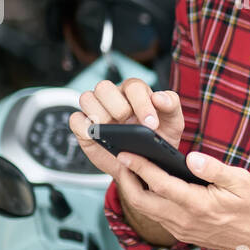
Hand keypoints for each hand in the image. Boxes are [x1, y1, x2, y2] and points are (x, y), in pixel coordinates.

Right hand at [68, 78, 184, 183]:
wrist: (146, 162)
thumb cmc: (159, 137)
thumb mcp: (173, 122)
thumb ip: (171, 104)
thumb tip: (158, 97)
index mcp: (135, 92)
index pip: (133, 86)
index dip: (141, 103)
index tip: (151, 124)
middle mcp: (113, 97)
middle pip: (104, 87)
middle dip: (118, 107)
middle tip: (129, 124)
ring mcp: (97, 111)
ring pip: (87, 98)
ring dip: (100, 115)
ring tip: (114, 131)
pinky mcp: (84, 127)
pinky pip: (75, 119)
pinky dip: (84, 127)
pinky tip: (97, 137)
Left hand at [109, 147, 249, 249]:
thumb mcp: (242, 182)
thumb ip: (215, 169)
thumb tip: (191, 157)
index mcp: (198, 205)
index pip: (160, 184)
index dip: (140, 167)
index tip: (125, 153)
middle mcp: (185, 220)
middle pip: (142, 202)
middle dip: (126, 181)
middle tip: (119, 160)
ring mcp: (182, 230)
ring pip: (147, 211)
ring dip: (134, 191)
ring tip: (128, 170)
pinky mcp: (183, 233)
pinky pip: (157, 216)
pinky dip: (147, 200)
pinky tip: (147, 186)